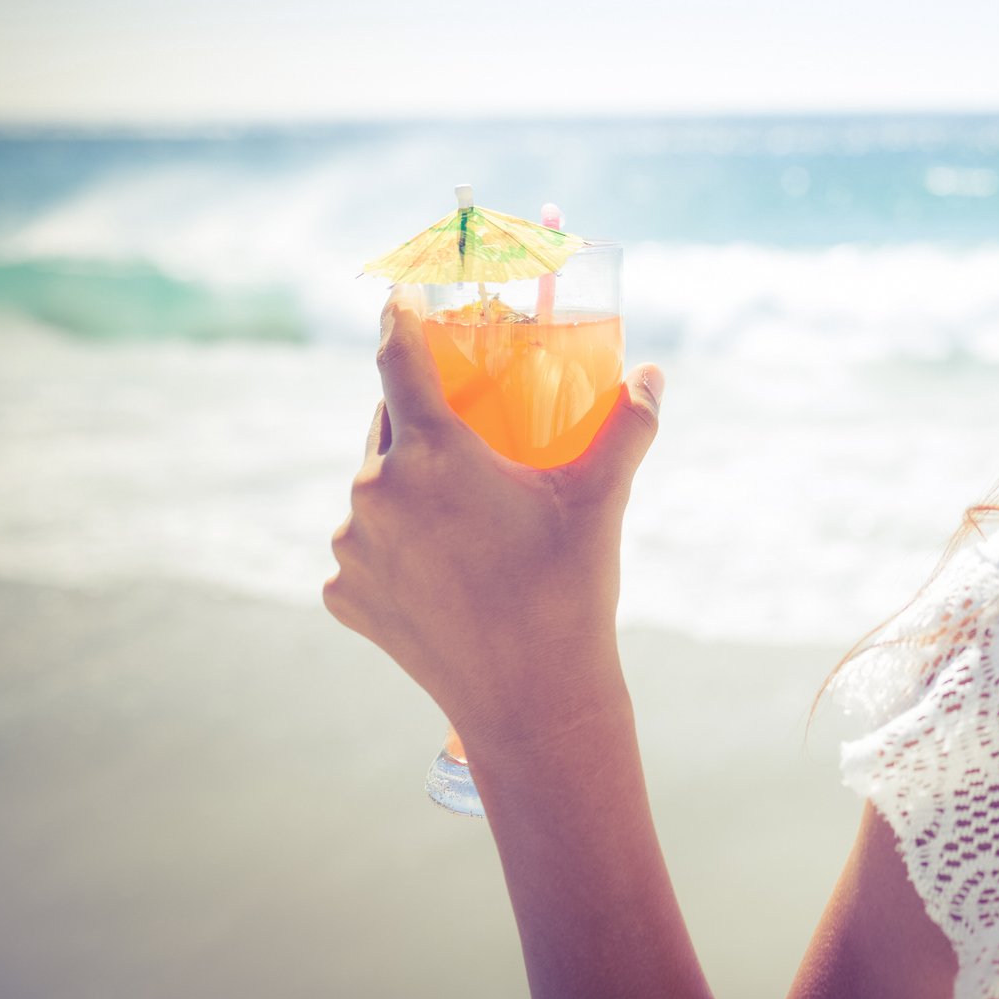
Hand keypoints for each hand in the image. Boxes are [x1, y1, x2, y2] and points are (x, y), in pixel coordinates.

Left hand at [326, 291, 664, 757]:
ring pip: (375, 488)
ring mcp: (353, 548)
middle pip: (388, 425)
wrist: (531, 703)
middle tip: (464, 422)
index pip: (396, 358)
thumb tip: (653, 375)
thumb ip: (626, 427)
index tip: (396, 295)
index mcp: (432, 455)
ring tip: (465, 512)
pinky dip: (396, 543)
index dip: (396, 318)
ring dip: (408, 485)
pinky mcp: (345, 594)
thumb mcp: (600, 500)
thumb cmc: (568, 591)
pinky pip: (366, 546)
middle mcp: (375, 493)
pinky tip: (443, 566)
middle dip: (419, 413)